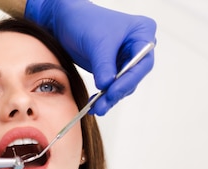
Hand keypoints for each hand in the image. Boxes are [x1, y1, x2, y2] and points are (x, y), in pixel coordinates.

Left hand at [25, 0, 155, 114]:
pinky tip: (94, 103)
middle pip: (134, 76)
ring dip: (110, 97)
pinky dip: (103, 95)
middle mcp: (137, 46)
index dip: (129, 80)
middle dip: (118, 92)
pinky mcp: (112, 67)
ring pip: (123, 84)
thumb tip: (108, 86)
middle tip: (103, 105)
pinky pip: (111, 86)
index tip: (113, 92)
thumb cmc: (84, 21)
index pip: (143, 63)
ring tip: (97, 108)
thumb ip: (104, 65)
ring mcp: (124, 58)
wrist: (65, 21)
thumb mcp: (96, 43)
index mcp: (142, 32)